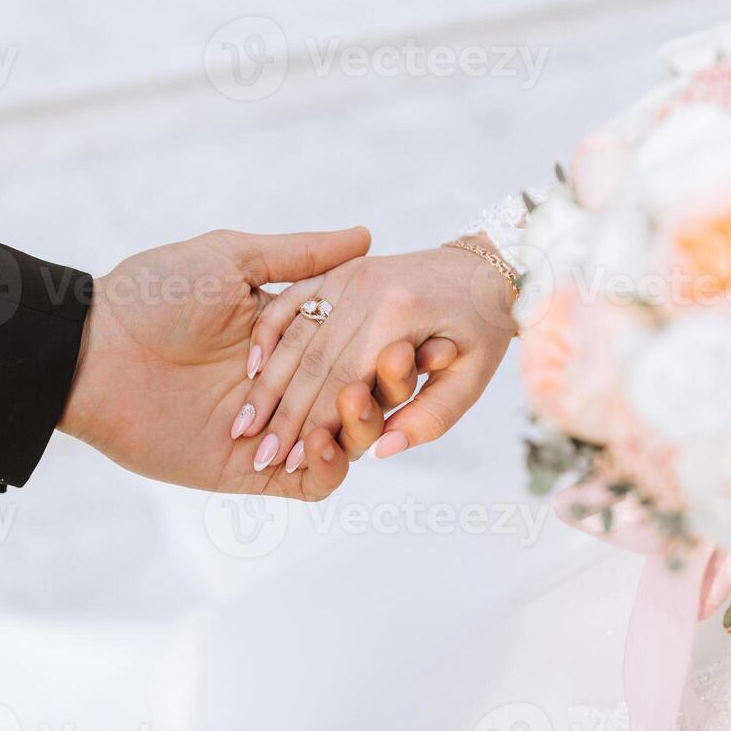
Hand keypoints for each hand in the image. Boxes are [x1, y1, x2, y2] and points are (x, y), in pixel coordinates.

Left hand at [59, 227, 370, 499]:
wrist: (93, 352)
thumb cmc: (153, 294)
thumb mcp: (230, 259)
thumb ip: (299, 256)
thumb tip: (366, 236)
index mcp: (286, 336)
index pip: (354, 345)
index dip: (383, 344)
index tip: (404, 334)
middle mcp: (284, 384)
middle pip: (358, 395)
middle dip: (381, 387)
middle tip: (393, 370)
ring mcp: (271, 429)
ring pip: (343, 441)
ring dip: (360, 427)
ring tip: (353, 402)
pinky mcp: (249, 470)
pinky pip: (309, 482)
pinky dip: (328, 467)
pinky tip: (321, 441)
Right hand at [233, 238, 517, 472]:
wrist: (485, 266)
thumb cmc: (482, 326)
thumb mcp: (473, 376)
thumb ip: (431, 417)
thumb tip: (382, 451)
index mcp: (399, 314)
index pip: (343, 380)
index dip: (315, 425)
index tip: (288, 464)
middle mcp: (366, 289)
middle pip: (312, 360)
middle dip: (282, 413)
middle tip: (258, 454)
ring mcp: (349, 275)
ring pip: (296, 334)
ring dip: (268, 382)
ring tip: (244, 423)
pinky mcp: (340, 271)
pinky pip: (293, 299)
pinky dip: (269, 332)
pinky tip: (252, 366)